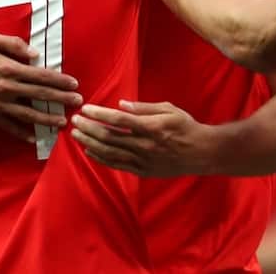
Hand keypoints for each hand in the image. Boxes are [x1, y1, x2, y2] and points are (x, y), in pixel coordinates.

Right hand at [0, 30, 82, 142]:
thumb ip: (13, 44)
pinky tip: (33, 136)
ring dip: (46, 119)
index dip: (59, 81)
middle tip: (77, 103)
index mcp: (8, 67)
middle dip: (61, 99)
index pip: (41, 75)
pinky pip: (7, 125)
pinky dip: (21, 132)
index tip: (74, 84)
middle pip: (39, 95)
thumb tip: (34, 54)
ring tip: (61, 122)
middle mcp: (6, 87)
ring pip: (27, 114)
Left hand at [69, 101, 215, 176]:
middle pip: (109, 137)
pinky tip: (90, 151)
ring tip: (76, 135)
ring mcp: (143, 160)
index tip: (86, 109)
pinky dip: (101, 158)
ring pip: (110, 152)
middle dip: (89, 128)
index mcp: (151, 127)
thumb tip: (121, 105)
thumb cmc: (185, 127)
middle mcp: (145, 145)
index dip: (99, 114)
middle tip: (74, 121)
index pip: (119, 121)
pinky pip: (117, 165)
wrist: (201, 153)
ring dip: (90, 143)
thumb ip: (144, 108)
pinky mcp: (142, 171)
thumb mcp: (169, 109)